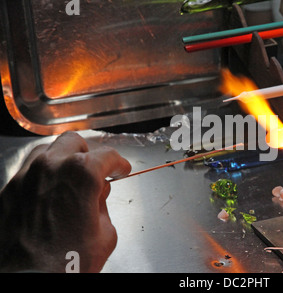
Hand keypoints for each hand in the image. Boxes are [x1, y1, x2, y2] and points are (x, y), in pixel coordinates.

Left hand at [0, 132, 130, 272]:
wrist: (26, 280)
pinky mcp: (8, 191)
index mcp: (81, 174)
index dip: (119, 164)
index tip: (121, 170)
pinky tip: (49, 193)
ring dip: (63, 159)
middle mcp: (51, 167)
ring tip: (70, 178)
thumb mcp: (105, 236)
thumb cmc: (64, 264)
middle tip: (96, 170)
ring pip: (47, 151)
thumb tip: (98, 196)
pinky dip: (42, 175)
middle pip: (74, 142)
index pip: (107, 156)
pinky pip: (28, 171)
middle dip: (89, 153)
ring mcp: (25, 177)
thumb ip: (104, 207)